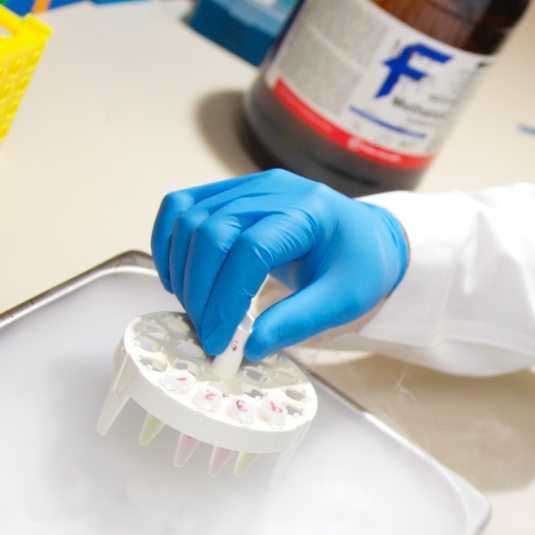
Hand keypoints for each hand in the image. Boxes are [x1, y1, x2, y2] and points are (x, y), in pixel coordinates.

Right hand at [151, 169, 408, 358]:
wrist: (366, 237)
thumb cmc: (360, 264)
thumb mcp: (343, 300)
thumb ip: (297, 322)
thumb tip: (250, 348)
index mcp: (309, 211)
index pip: (251, 249)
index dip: (227, 298)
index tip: (221, 339)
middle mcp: (274, 189)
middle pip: (214, 230)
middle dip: (200, 288)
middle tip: (207, 332)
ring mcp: (248, 186)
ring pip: (190, 218)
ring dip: (181, 269)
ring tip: (195, 311)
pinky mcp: (230, 193)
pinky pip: (182, 206)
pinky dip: (167, 241)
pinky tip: (175, 277)